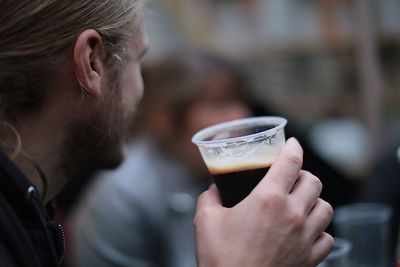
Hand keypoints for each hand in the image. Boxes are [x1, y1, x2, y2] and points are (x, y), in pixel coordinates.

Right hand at [194, 138, 333, 266]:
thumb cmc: (221, 259)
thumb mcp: (205, 221)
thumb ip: (209, 198)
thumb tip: (213, 190)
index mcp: (268, 199)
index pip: (291, 162)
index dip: (293, 147)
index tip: (292, 144)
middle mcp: (292, 215)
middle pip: (313, 181)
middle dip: (302, 174)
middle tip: (290, 177)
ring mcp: (305, 238)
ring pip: (326, 207)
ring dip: (314, 200)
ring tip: (301, 203)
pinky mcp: (310, 259)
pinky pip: (327, 237)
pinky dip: (319, 230)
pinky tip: (306, 232)